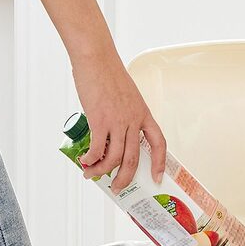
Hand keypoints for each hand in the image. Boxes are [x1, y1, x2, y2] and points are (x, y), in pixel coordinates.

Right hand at [72, 49, 166, 193]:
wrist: (96, 58)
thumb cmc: (107, 74)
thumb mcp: (125, 96)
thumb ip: (123, 116)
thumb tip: (109, 136)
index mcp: (143, 113)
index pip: (158, 142)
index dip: (159, 163)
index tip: (156, 177)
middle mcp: (133, 120)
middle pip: (133, 158)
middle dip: (125, 178)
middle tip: (117, 187)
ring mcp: (117, 121)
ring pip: (114, 157)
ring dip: (102, 170)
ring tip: (92, 173)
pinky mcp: (99, 119)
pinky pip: (97, 148)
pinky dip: (90, 158)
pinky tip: (85, 160)